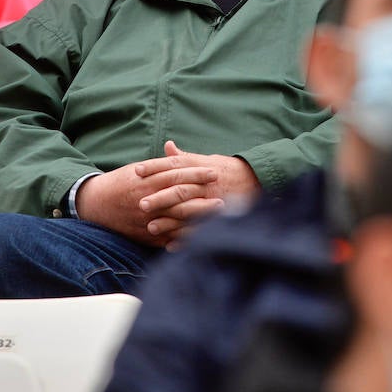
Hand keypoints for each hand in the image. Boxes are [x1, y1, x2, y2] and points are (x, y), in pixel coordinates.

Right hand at [75, 157, 224, 247]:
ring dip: (199, 219)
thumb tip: (180, 155)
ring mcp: (146, 220)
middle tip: (224, 197)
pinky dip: (184, 238)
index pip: (177, 175)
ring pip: (177, 220)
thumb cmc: (121, 183)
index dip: (197, 174)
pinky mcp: (145, 235)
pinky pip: (168, 238)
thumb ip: (161, 165)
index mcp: (147, 181)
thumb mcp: (139, 169)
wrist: (96, 204)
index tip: (214, 173)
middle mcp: (148, 200)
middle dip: (203, 197)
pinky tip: (201, 237)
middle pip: (180, 198)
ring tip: (217, 218)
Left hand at [133, 141, 261, 244]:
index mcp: (198, 167)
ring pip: (188, 212)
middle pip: (179, 190)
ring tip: (150, 228)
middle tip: (140, 204)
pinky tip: (170, 246)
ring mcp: (211, 201)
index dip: (154, 167)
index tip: (137, 171)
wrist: (255, 180)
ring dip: (169, 222)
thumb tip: (167, 145)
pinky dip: (185, 238)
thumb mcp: (205, 160)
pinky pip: (200, 230)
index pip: (173, 165)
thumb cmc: (225, 169)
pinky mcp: (218, 217)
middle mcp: (203, 184)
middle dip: (159, 198)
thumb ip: (184, 156)